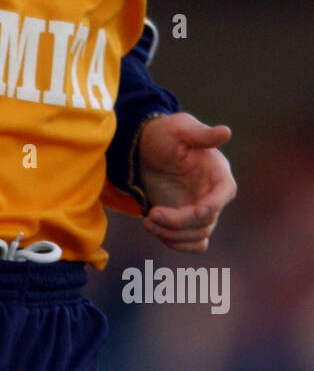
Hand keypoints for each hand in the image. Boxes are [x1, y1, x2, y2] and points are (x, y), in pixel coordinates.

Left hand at [137, 113, 236, 253]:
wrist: (144, 148)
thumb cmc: (164, 134)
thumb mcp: (180, 128)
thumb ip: (201, 133)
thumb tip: (226, 132)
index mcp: (216, 171)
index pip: (226, 192)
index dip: (214, 204)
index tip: (196, 212)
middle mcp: (212, 193)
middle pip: (207, 220)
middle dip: (179, 222)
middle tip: (151, 214)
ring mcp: (200, 209)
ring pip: (198, 235)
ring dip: (172, 234)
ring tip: (147, 221)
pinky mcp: (186, 221)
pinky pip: (192, 243)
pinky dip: (175, 243)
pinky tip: (154, 229)